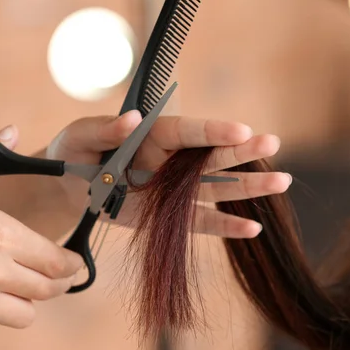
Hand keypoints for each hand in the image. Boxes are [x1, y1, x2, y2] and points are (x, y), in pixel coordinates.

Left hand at [46, 111, 291, 237]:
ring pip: (217, 188)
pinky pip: (202, 223)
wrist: (69, 189)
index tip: (241, 129)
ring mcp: (175, 190)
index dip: (214, 131)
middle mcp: (172, 161)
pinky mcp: (171, 216)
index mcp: (154, 135)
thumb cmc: (73, 153)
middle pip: (212, 156)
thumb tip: (130, 120)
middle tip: (273, 144)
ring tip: (280, 182)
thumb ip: (105, 130)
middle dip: (242, 151)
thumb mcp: (79, 137)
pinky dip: (226, 227)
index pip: (188, 131)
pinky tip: (252, 229)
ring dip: (248, 186)